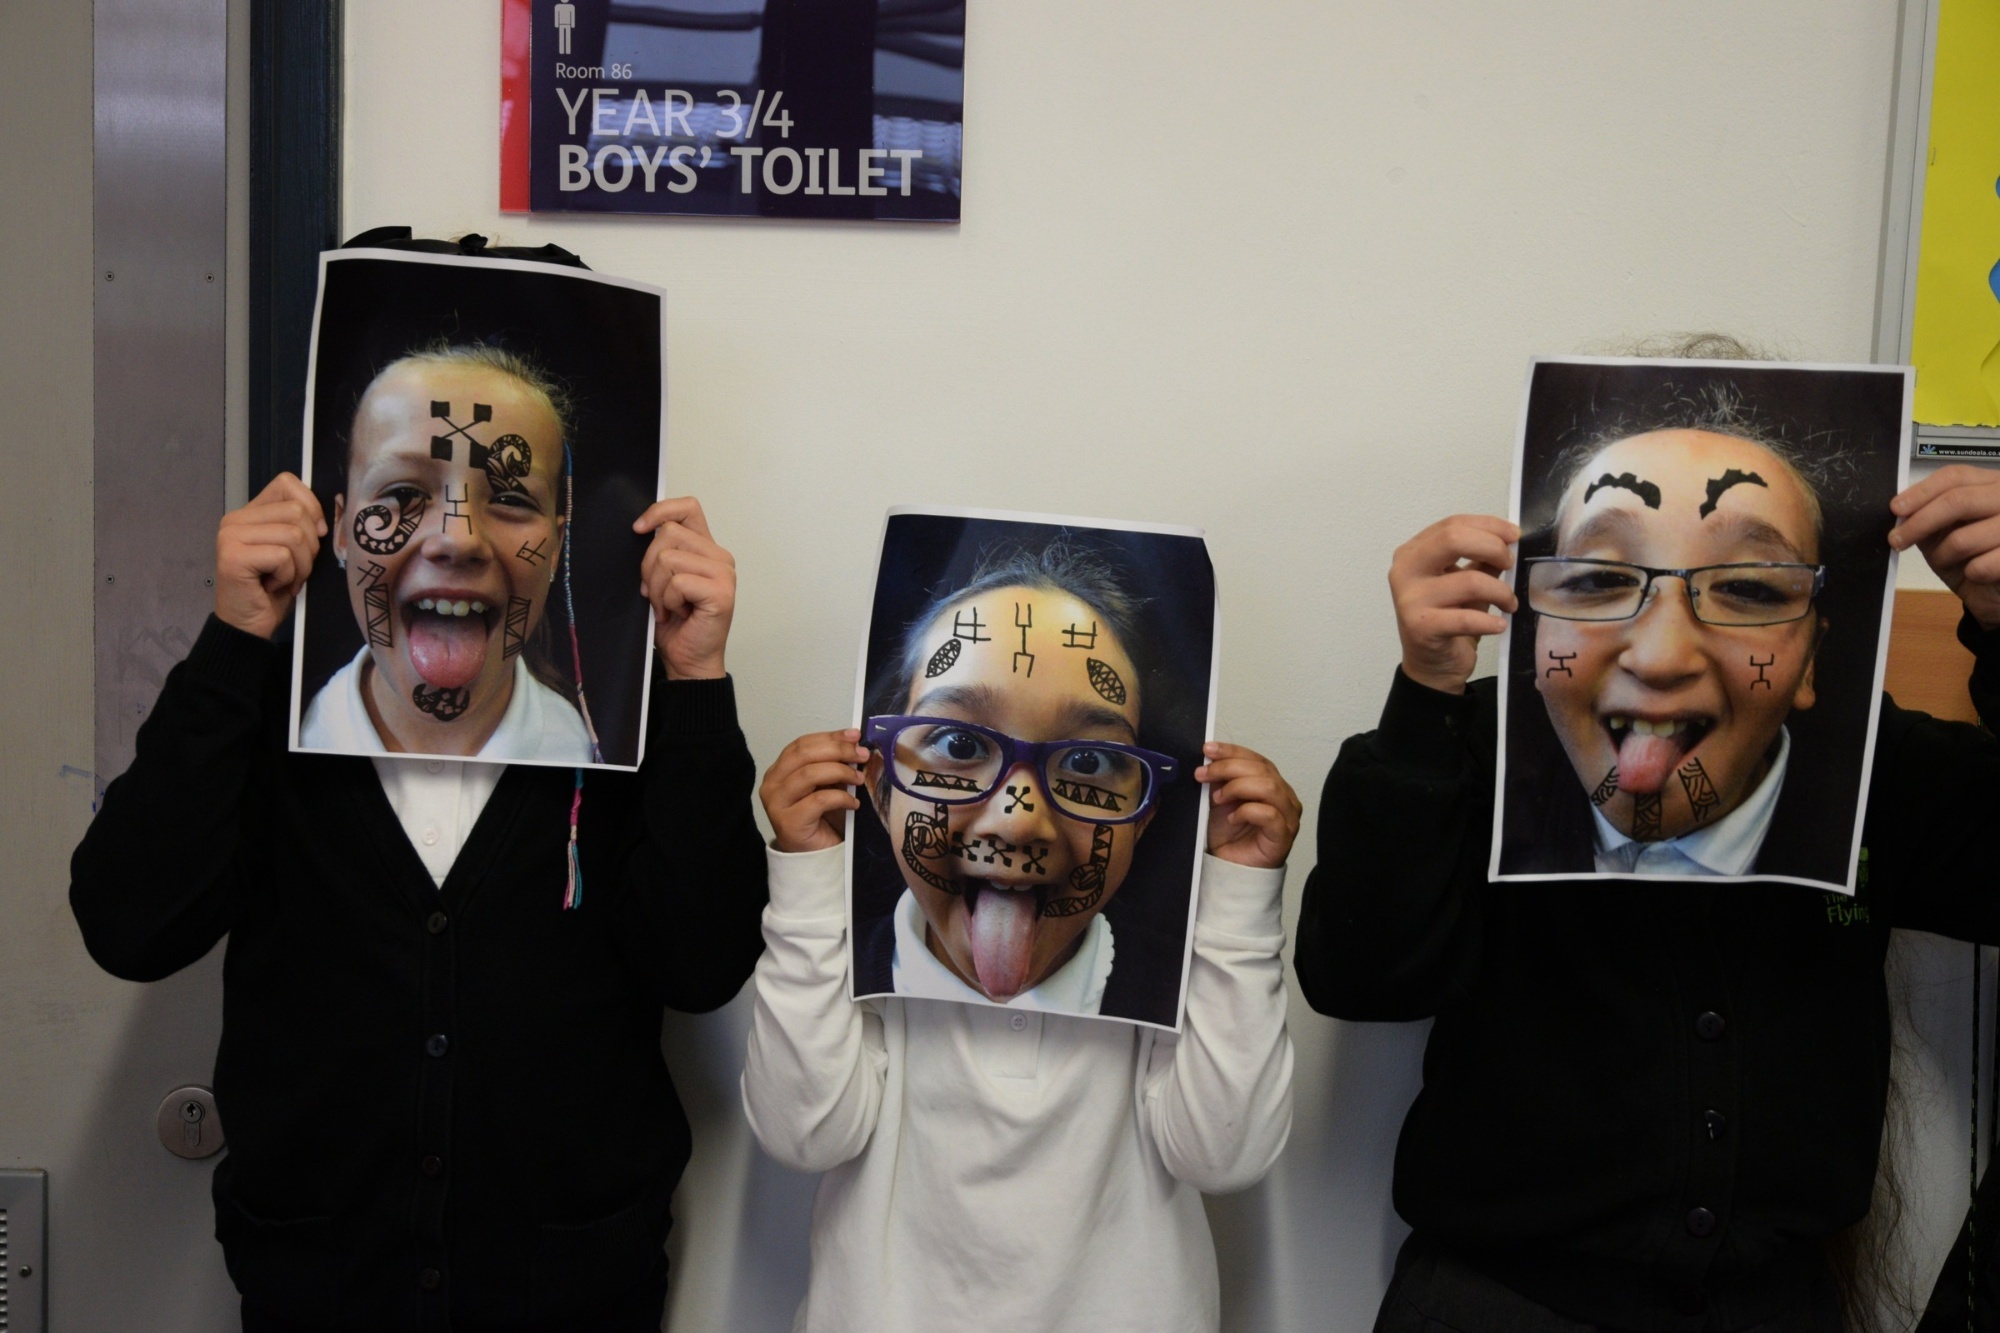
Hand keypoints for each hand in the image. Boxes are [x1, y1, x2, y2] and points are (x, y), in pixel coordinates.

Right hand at [215, 473, 325, 638]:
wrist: (248, 625)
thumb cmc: (272, 590)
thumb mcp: (294, 551)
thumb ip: (301, 526)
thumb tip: (324, 518)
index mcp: (250, 513)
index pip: (287, 483)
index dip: (311, 507)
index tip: (314, 535)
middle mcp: (235, 519)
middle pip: (297, 512)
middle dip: (309, 547)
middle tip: (294, 569)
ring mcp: (230, 536)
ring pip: (293, 535)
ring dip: (300, 565)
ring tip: (284, 579)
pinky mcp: (233, 556)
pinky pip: (283, 556)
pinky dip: (289, 576)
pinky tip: (273, 586)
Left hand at [635, 497, 735, 679]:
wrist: (688, 661)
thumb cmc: (675, 624)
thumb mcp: (662, 580)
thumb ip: (661, 552)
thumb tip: (641, 530)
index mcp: (706, 549)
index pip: (687, 508)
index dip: (660, 511)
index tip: (638, 530)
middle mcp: (720, 557)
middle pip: (669, 534)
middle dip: (649, 566)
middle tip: (655, 593)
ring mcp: (723, 573)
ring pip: (669, 558)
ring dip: (658, 588)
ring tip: (666, 606)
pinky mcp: (721, 592)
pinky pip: (678, 582)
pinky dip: (668, 601)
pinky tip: (676, 614)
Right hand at [760, 729, 869, 853]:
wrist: (815, 856)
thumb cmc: (822, 818)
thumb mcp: (828, 784)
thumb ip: (834, 764)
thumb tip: (856, 743)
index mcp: (779, 770)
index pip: (802, 744)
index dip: (829, 736)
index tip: (855, 735)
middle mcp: (772, 783)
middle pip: (804, 755)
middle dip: (837, 750)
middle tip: (862, 755)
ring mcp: (777, 803)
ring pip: (809, 774)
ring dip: (840, 772)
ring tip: (859, 779)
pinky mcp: (789, 822)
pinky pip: (818, 800)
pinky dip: (840, 798)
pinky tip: (854, 803)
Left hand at [1196, 743, 1301, 869]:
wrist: (1230, 868)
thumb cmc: (1229, 834)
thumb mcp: (1220, 799)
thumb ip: (1221, 779)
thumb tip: (1211, 758)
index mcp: (1272, 783)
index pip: (1256, 759)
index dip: (1232, 751)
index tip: (1207, 749)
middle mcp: (1285, 796)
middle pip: (1262, 770)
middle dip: (1228, 768)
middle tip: (1203, 775)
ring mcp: (1288, 816)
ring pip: (1269, 787)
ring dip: (1237, 787)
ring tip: (1218, 799)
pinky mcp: (1284, 835)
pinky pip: (1269, 814)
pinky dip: (1246, 811)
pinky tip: (1232, 818)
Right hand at [1389, 514, 1519, 693]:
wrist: (1432, 666)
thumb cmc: (1449, 619)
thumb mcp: (1465, 582)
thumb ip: (1481, 560)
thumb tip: (1510, 540)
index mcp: (1413, 553)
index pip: (1452, 524)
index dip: (1489, 525)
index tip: (1515, 536)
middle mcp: (1405, 571)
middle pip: (1453, 538)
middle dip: (1492, 547)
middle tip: (1510, 564)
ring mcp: (1410, 599)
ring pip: (1470, 580)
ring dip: (1501, 592)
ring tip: (1509, 604)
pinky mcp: (1421, 627)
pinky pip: (1468, 618)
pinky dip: (1491, 622)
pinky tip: (1499, 626)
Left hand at [1890, 465, 1999, 630]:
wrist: (1997, 589)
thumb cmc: (1972, 556)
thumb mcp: (1945, 531)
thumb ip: (1927, 514)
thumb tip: (1900, 510)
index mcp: (1992, 484)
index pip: (1955, 476)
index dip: (1922, 491)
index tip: (1896, 508)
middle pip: (1958, 500)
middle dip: (1920, 522)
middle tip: (1897, 539)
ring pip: (1963, 537)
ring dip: (1942, 555)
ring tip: (1945, 561)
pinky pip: (1982, 565)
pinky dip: (1969, 573)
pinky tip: (1974, 574)